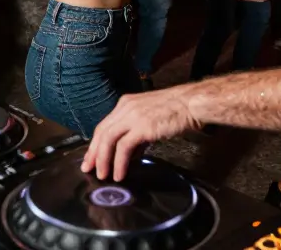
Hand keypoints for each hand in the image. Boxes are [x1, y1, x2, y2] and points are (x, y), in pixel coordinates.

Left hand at [81, 86, 200, 181]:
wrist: (191, 103)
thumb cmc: (176, 111)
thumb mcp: (150, 119)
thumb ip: (138, 134)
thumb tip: (130, 153)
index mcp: (126, 104)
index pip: (104, 125)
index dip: (96, 144)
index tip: (91, 159)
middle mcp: (125, 108)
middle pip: (102, 132)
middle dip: (94, 153)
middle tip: (88, 169)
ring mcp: (133, 116)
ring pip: (108, 139)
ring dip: (103, 160)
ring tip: (103, 175)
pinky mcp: (142, 126)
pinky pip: (124, 147)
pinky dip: (119, 162)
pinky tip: (119, 174)